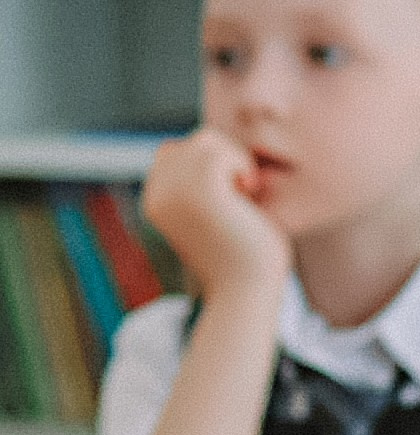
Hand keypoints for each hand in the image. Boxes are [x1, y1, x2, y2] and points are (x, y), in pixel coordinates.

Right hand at [141, 128, 288, 300]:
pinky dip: (241, 164)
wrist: (246, 292)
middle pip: (190, 142)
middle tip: (243, 194)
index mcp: (155, 202)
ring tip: (246, 193)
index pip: (174, 153)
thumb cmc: (241, 257)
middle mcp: (157, 195)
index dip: (208, 163)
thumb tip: (207, 143)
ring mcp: (175, 191)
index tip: (229, 195)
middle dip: (223, 157)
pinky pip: (219, 152)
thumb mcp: (213, 215)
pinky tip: (249, 191)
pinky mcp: (199, 191)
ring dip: (234, 160)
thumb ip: (201, 184)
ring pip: (205, 141)